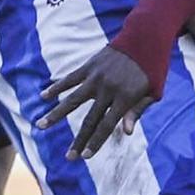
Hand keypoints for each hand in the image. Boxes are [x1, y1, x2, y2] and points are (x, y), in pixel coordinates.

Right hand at [38, 46, 154, 159]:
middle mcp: (108, 89)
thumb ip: (138, 111)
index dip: (96, 142)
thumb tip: (126, 132)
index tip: (85, 156)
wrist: (146, 37)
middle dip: (78, 141)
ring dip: (56, 115)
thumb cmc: (153, 68)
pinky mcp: (90, 66)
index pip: (107, 125)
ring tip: (40, 126)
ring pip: (72, 100)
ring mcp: (96, 77)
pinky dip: (57, 87)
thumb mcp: (153, 92)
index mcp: (125, 98)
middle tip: (68, 157)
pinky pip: (70, 79)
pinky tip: (44, 96)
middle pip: (89, 120)